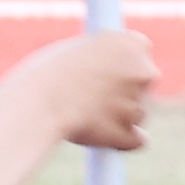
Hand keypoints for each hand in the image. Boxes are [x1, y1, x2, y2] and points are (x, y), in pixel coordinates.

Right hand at [30, 23, 160, 156]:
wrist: (40, 101)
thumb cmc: (47, 74)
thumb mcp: (76, 52)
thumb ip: (100, 61)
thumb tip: (110, 81)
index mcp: (130, 42)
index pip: (141, 49)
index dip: (124, 61)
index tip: (110, 69)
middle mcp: (142, 69)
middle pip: (144, 81)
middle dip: (126, 90)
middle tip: (96, 97)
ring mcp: (139, 102)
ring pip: (137, 113)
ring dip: (118, 116)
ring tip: (83, 114)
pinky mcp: (131, 132)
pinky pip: (134, 140)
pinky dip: (122, 141)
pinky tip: (103, 139)